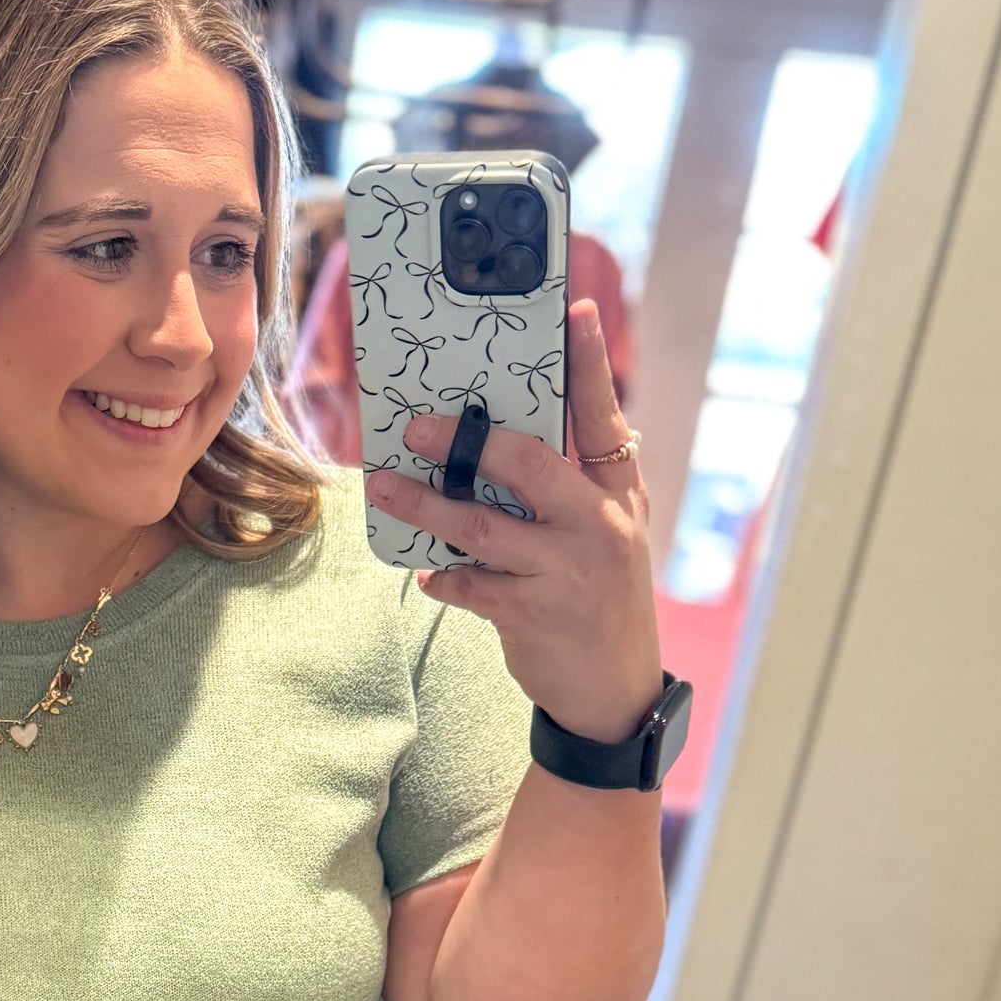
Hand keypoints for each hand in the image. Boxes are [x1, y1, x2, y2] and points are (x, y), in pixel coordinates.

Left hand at [364, 300, 664, 745]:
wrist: (614, 689)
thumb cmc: (600, 594)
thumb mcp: (609, 529)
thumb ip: (574, 480)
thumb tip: (507, 434)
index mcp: (617, 492)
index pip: (601, 416)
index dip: (588, 363)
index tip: (574, 310)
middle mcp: (597, 525)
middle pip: (527, 464)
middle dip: (467, 441)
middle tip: (417, 427)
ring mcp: (565, 572)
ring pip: (480, 528)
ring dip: (426, 505)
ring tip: (383, 486)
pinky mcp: (532, 616)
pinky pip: (469, 585)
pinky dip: (442, 576)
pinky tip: (426, 572)